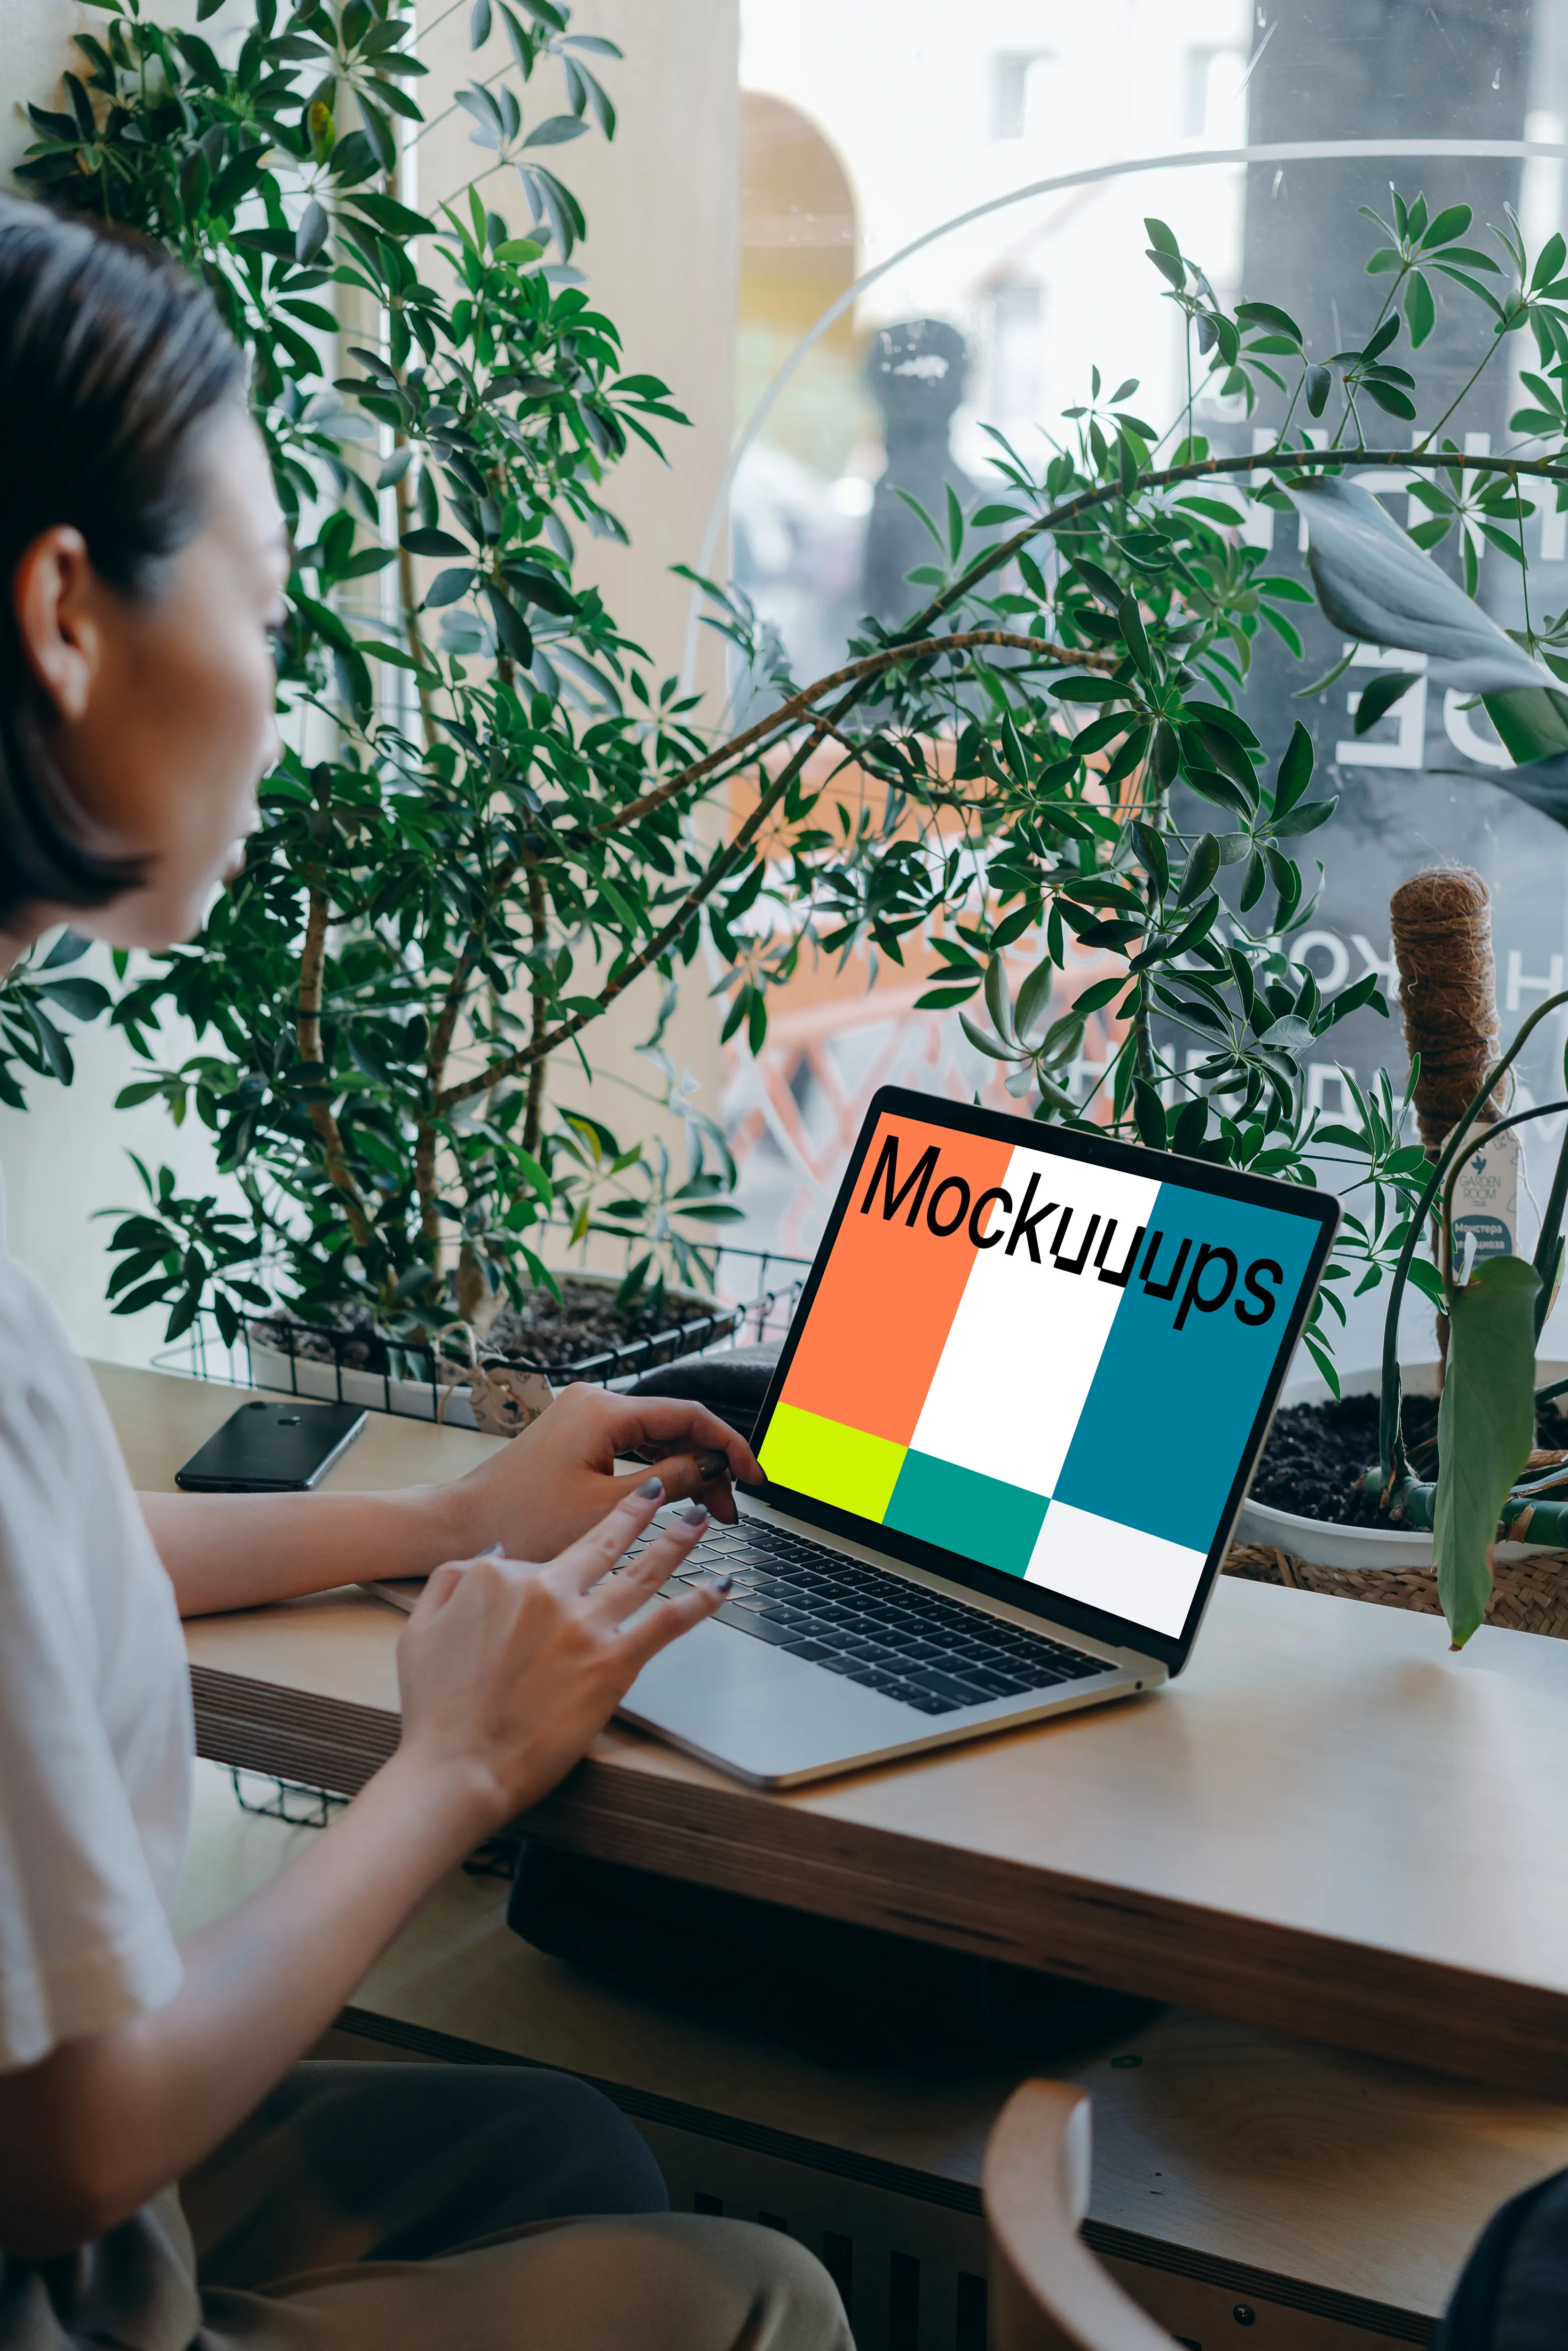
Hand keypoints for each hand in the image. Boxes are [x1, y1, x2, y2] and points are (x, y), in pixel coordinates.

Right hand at [395, 1481, 725, 1832]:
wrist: (456, 1768)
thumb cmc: (436, 1710)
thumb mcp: (420, 1628)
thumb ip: (453, 1580)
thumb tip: (495, 1554)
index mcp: (501, 1577)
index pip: (540, 1560)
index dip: (549, 1573)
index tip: (561, 1573)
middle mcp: (548, 1590)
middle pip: (603, 1542)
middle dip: (638, 1512)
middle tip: (660, 1494)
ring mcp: (584, 1625)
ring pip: (643, 1571)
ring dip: (676, 1541)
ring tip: (699, 1520)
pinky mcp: (612, 1664)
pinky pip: (665, 1623)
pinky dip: (698, 1602)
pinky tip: (720, 1588)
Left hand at [442, 1380, 760, 1560]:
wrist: (461, 1526)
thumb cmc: (522, 1521)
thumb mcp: (607, 1509)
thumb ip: (669, 1483)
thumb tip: (712, 1468)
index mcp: (604, 1410)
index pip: (689, 1415)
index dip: (728, 1446)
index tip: (754, 1477)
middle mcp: (594, 1403)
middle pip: (674, 1425)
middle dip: (708, 1466)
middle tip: (729, 1511)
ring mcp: (583, 1418)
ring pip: (654, 1438)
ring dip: (684, 1472)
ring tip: (708, 1513)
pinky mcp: (575, 1438)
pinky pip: (630, 1447)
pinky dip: (656, 1473)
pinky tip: (673, 1500)